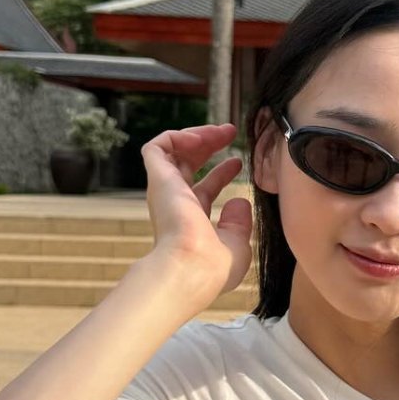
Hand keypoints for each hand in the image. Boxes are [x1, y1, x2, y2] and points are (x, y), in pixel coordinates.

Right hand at [141, 122, 252, 305]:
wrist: (192, 268)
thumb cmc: (214, 267)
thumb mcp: (236, 244)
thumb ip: (239, 223)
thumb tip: (240, 202)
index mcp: (191, 221)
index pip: (202, 190)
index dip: (220, 173)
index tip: (238, 162)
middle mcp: (175, 204)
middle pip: (187, 165)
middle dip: (208, 145)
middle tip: (231, 132)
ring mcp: (165, 191)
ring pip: (172, 152)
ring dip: (197, 135)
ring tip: (222, 131)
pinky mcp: (158, 179)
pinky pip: (158, 146)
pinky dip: (178, 136)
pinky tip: (202, 138)